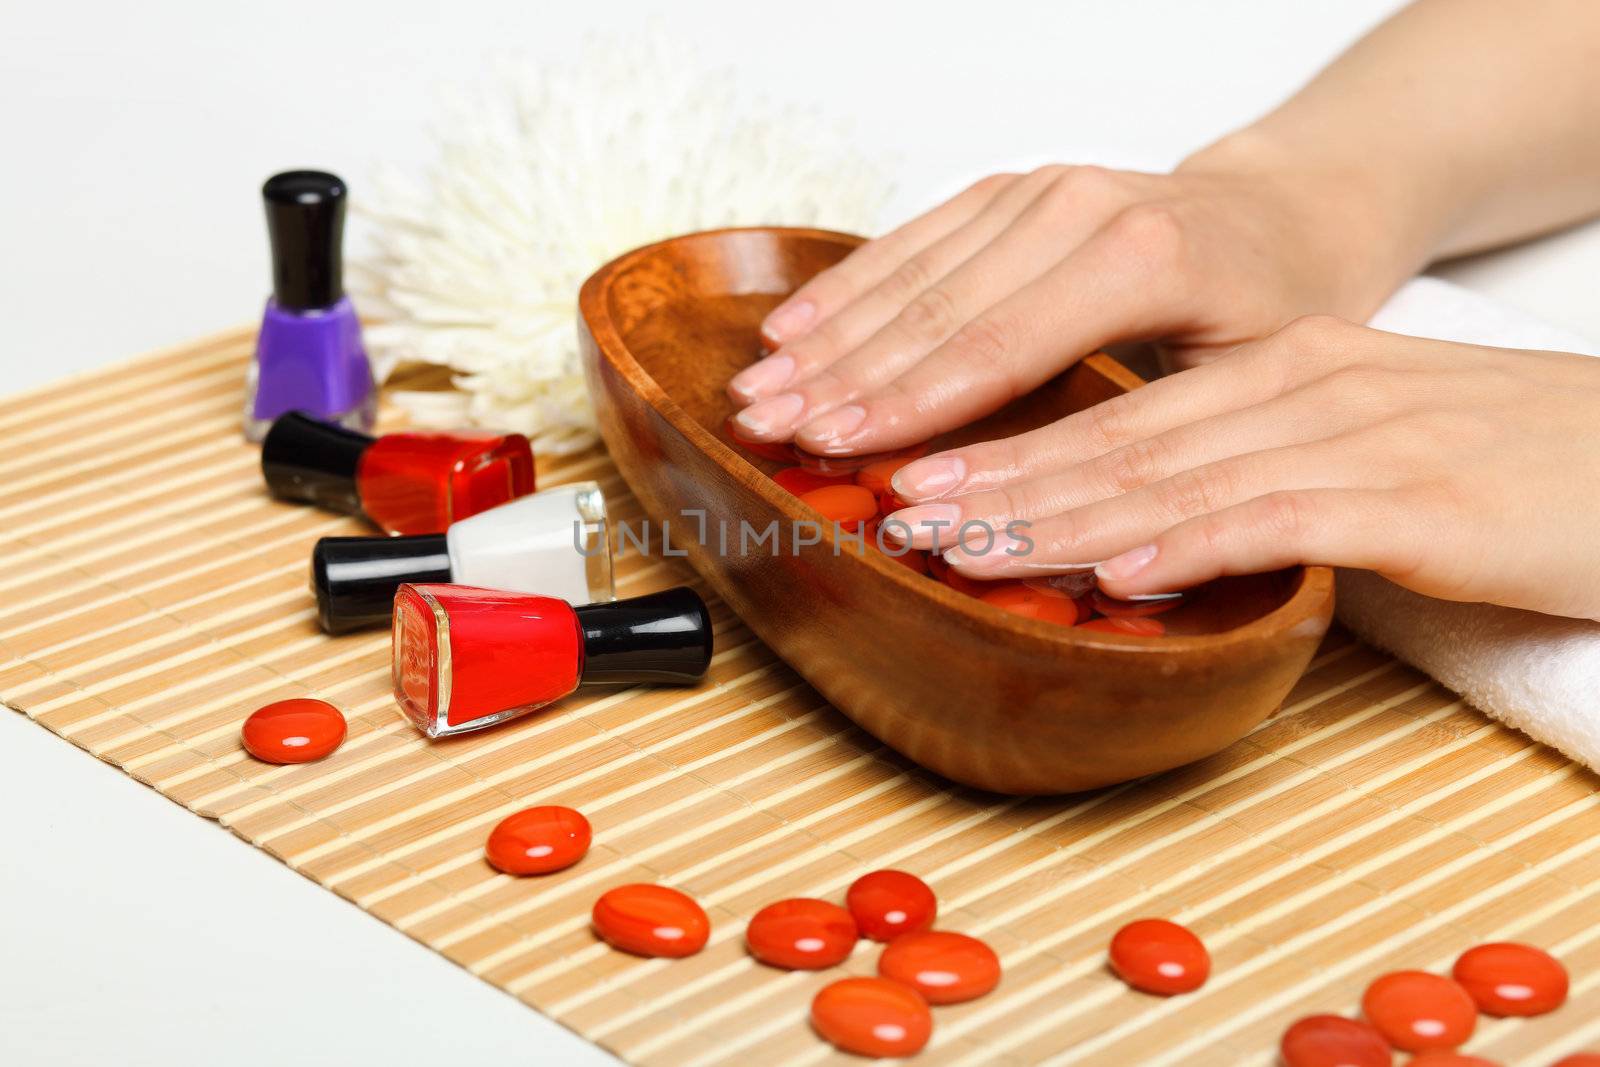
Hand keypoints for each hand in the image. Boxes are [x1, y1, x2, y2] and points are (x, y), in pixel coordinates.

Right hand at [727, 155, 1419, 455]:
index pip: (998, 346)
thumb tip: (1086, 538)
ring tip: (758, 391)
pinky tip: (794, 326)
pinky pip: (916, 238)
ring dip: (828, 335)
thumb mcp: (1248, 384)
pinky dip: (850, 286)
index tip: (835, 447)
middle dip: (842, 375)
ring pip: (914, 271)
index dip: (908, 403)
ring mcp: (1041, 190)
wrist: (1284, 210)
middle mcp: (1083, 209)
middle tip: (766, 429)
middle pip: (938, 307)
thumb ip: (1159, 442)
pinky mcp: (1012, 189)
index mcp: (1145, 258)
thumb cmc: (1272, 304)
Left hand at [883, 316, 1599, 620]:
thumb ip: (1249, 477)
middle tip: (898, 509)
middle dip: (999, 476)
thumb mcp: (1355, 452)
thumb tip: (1138, 532)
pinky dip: (1197, 543)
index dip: (1007, 445)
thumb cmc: (1501, 469)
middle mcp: (1303, 385)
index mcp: (1281, 370)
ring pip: (1179, 475)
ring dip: (1063, 512)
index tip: (918, 475)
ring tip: (966, 541)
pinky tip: (1125, 571)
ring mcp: (1359, 434)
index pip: (1118, 411)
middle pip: (1122, 437)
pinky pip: (1285, 517)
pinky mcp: (1421, 498)